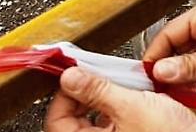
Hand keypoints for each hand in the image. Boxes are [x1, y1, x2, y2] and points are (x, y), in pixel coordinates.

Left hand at [45, 67, 195, 131]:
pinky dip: (125, 105)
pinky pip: (118, 121)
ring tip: (124, 83)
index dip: (64, 94)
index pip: (57, 121)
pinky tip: (139, 95)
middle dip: (88, 93)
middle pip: (76, 119)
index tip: (75, 75)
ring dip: (108, 97)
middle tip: (98, 76)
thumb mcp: (132, 106)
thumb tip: (70, 77)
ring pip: (98, 119)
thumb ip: (98, 90)